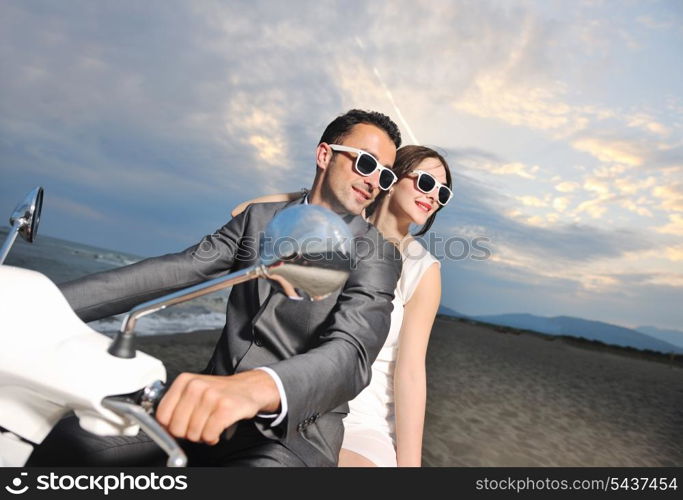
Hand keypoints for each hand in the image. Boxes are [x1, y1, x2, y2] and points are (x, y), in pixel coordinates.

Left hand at [155, 370, 279, 444]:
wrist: (248, 388)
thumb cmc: (218, 393)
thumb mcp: (193, 391)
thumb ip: (175, 406)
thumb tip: (161, 428)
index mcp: (184, 381)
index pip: (162, 415)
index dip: (169, 427)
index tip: (180, 426)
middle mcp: (196, 386)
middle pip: (177, 428)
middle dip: (187, 432)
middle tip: (199, 425)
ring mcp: (211, 396)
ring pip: (193, 434)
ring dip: (202, 435)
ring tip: (210, 424)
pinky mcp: (225, 407)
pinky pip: (209, 435)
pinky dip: (213, 437)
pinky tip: (217, 429)